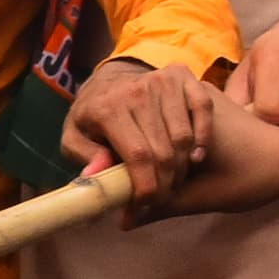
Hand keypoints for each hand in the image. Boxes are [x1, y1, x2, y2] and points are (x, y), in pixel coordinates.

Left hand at [63, 59, 221, 212]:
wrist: (108, 80)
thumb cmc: (92, 117)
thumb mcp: (74, 137)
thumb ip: (83, 157)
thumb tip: (98, 172)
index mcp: (107, 109)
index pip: (138, 156)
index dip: (147, 186)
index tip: (146, 204)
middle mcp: (136, 91)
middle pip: (163, 151)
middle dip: (165, 184)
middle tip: (160, 198)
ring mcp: (161, 80)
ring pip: (183, 136)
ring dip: (183, 166)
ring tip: (173, 180)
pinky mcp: (180, 74)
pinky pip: (202, 109)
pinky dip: (203, 137)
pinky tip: (195, 156)